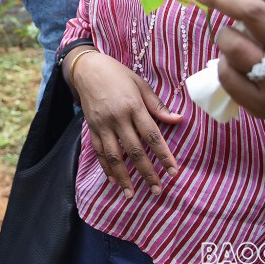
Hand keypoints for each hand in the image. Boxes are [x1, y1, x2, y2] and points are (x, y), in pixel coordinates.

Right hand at [69, 50, 180, 198]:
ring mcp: (102, 124)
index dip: (163, 155)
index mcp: (133, 106)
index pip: (152, 136)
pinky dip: (105, 167)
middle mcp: (118, 118)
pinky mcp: (91, 128)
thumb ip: (157, 105)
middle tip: (157, 190)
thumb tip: (178, 120)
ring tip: (131, 194)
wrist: (87, 69)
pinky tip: (113, 180)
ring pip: (114, 156)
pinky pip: (99, 151)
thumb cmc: (118, 74)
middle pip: (134, 150)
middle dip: (147, 172)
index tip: (173, 171)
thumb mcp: (140, 84)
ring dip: (123, 177)